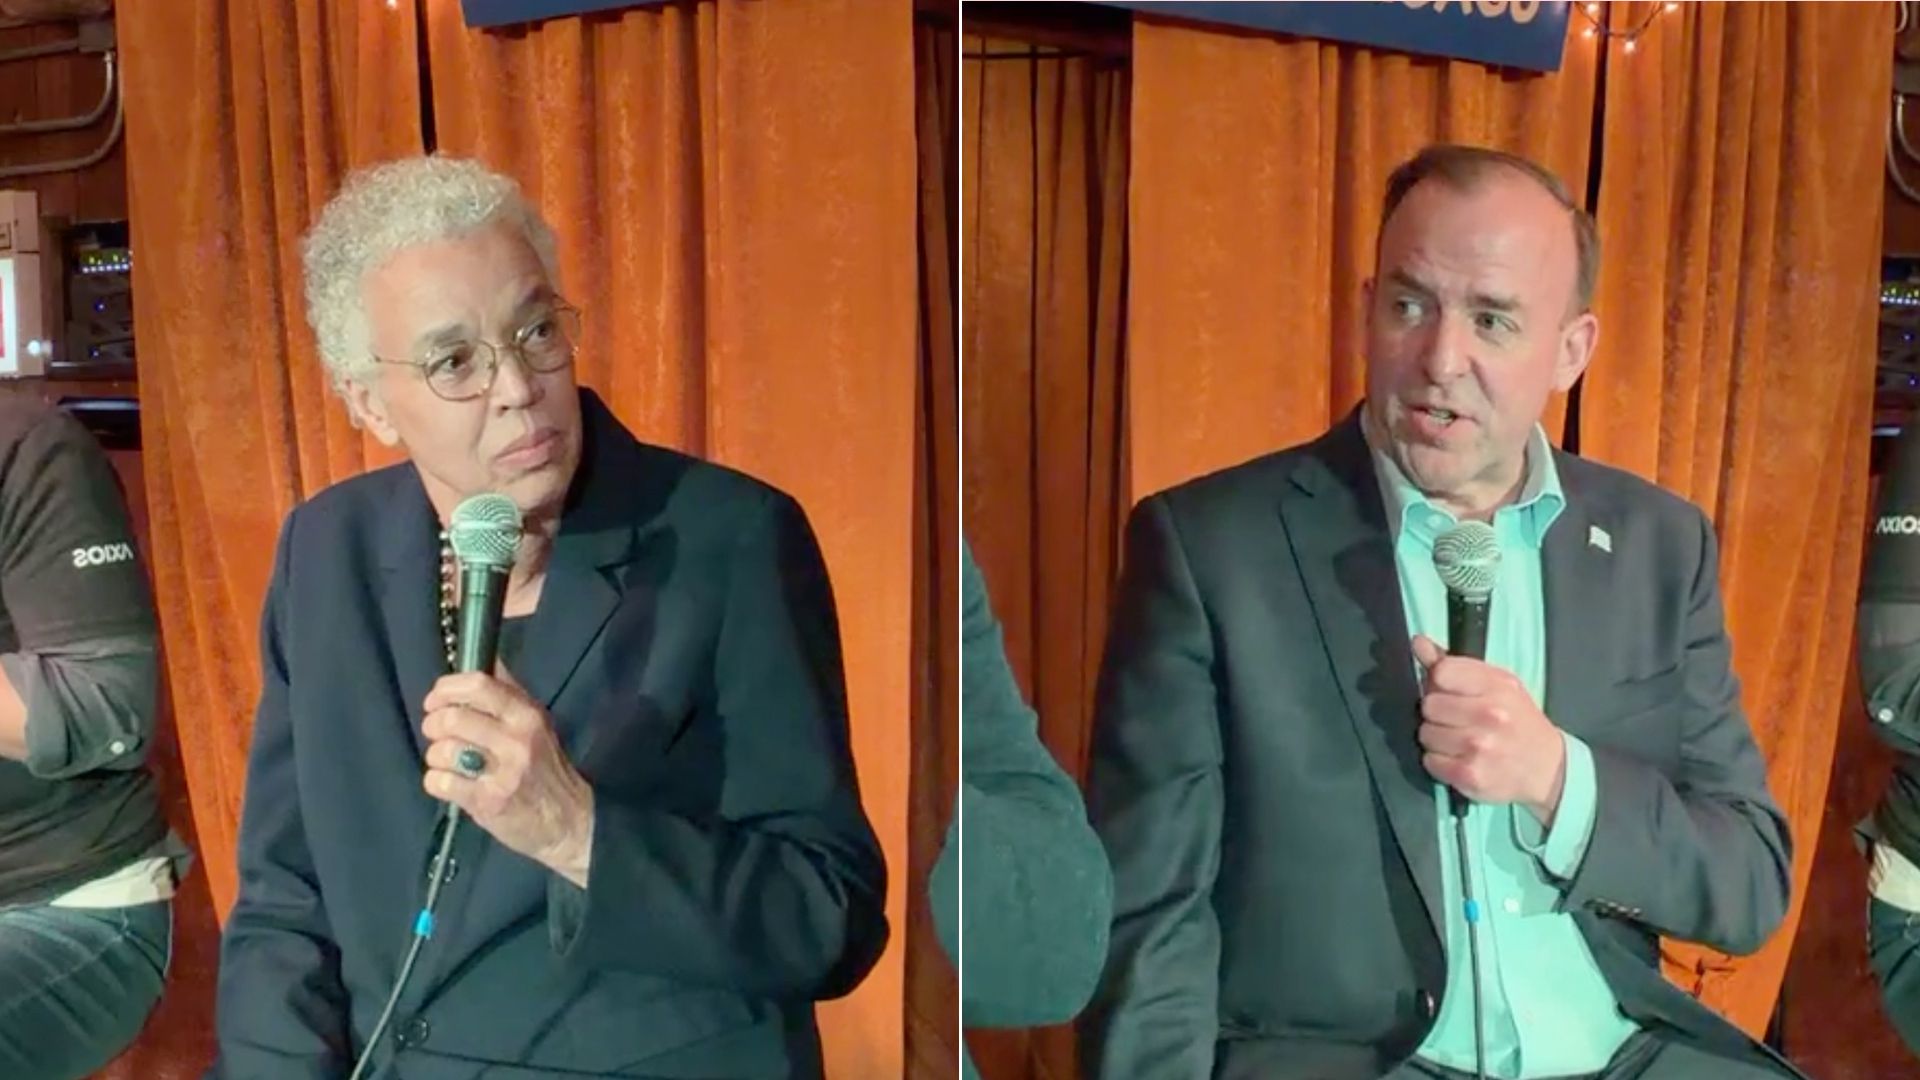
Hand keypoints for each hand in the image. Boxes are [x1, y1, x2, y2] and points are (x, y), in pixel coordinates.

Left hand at [421, 667, 594, 885]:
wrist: (570, 821)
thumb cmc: (546, 767)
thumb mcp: (536, 723)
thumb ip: (508, 693)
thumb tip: (485, 657)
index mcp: (527, 714)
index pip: (479, 684)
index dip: (446, 688)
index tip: (436, 699)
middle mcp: (516, 739)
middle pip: (452, 717)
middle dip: (433, 724)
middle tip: (438, 733)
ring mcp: (502, 772)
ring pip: (442, 750)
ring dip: (436, 756)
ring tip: (448, 762)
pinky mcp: (488, 802)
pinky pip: (440, 782)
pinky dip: (436, 781)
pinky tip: (450, 783)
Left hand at [1411, 634, 1567, 823]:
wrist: (1547, 767)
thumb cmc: (1518, 721)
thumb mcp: (1496, 684)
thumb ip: (1453, 663)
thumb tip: (1418, 643)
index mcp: (1497, 686)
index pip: (1441, 673)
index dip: (1438, 682)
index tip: (1448, 691)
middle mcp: (1489, 715)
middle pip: (1429, 704)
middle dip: (1436, 713)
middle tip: (1455, 719)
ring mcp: (1479, 747)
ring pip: (1425, 734)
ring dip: (1436, 738)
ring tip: (1458, 740)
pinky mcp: (1470, 775)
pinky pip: (1430, 761)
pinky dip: (1439, 761)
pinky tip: (1458, 758)